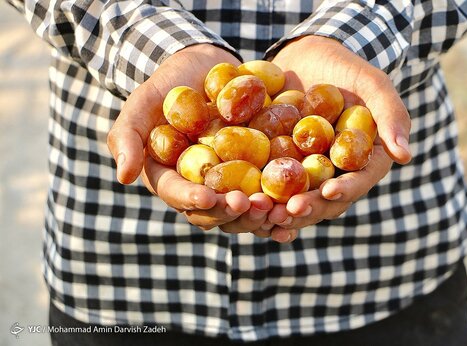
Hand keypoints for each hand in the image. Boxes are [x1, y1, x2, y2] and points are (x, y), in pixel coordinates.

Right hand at [107, 44, 272, 232]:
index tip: (208, 198)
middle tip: (254, 205)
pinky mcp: (256, 175)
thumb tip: (124, 177)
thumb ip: (127, 136)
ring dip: (261, 215)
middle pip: (215, 213)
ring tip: (279, 209)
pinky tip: (297, 210)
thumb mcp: (143, 103)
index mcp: (170, 178)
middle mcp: (200, 188)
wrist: (206, 69)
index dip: (192, 200)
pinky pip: (268, 195)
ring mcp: (229, 184)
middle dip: (233, 213)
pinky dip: (281, 206)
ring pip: (244, 211)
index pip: (178, 195)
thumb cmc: (169, 86)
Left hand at [266, 35, 411, 233]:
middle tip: (289, 211)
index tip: (330, 192)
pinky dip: (260, 197)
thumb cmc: (344, 68)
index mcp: (363, 160)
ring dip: (281, 211)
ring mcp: (306, 172)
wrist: (304, 58)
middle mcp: (335, 172)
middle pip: (325, 199)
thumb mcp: (371, 83)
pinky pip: (270, 186)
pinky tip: (246, 203)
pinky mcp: (279, 166)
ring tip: (264, 212)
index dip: (347, 189)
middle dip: (309, 208)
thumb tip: (405, 156)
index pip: (359, 181)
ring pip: (296, 199)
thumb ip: (391, 114)